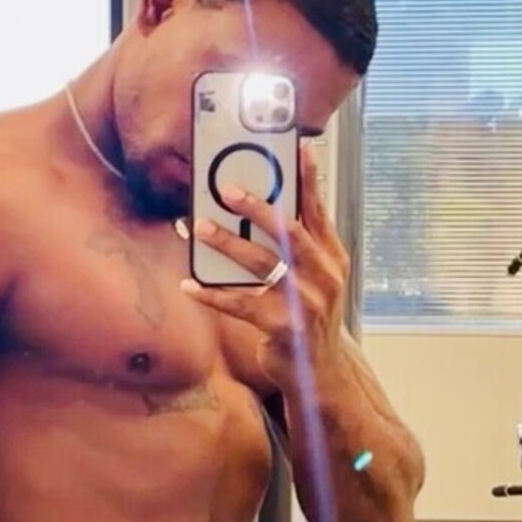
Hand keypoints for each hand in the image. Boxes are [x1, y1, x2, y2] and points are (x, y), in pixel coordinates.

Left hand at [181, 142, 349, 388]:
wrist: (321, 372)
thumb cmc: (310, 317)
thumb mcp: (316, 278)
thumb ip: (301, 246)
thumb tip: (268, 208)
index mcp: (332, 258)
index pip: (318, 211)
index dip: (308, 180)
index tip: (299, 149)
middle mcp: (323, 276)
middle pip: (289, 231)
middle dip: (257, 207)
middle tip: (226, 190)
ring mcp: (305, 302)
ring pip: (261, 263)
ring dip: (226, 242)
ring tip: (197, 227)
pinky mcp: (283, 328)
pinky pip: (240, 303)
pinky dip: (212, 294)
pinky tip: (189, 285)